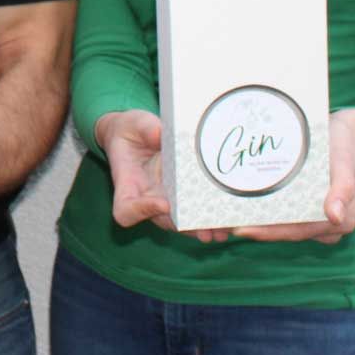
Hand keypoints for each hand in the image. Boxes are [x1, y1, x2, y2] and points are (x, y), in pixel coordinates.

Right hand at [94, 109, 229, 242]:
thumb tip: (160, 134)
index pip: (126, 210)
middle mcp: (146, 197)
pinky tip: (227, 219)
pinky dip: (208, 215)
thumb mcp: (133, 123)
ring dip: (200, 228)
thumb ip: (145, 128)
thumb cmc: (130, 130)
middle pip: (161, 221)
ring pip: (180, 221)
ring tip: (221, 231)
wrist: (134, 134)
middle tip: (205, 232)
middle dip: (184, 227)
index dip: (143, 211)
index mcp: (127, 184)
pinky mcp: (181, 195)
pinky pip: (192, 210)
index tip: (163, 204)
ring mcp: (164, 199)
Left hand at [230, 109, 354, 244]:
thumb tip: (335, 216)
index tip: (242, 229)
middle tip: (221, 226)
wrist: (345, 134)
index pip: (298, 230)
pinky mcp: (304, 211)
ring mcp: (315, 221)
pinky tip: (234, 211)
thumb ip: (344, 188)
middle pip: (285, 232)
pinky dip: (259, 215)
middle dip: (254, 230)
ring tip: (222, 221)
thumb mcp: (344, 160)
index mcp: (341, 220)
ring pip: (280, 227)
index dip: (269, 232)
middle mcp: (328, 226)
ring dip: (253, 225)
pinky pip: (280, 217)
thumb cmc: (343, 146)